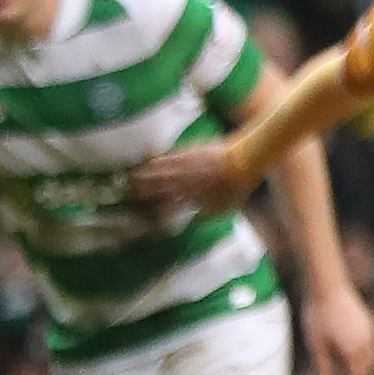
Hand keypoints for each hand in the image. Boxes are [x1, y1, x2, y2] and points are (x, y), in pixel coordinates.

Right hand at [129, 144, 254, 217]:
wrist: (244, 161)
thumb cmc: (236, 188)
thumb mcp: (224, 208)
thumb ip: (205, 215)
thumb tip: (190, 221)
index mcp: (194, 198)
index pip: (168, 206)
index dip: (155, 210)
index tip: (144, 213)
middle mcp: (187, 183)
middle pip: (160, 188)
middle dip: (144, 191)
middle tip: (129, 193)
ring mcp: (187, 167)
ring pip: (162, 172)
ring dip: (146, 175)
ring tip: (132, 177)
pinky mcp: (190, 153)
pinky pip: (170, 157)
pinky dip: (158, 159)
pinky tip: (149, 159)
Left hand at [306, 280, 373, 374]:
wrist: (328, 285)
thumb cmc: (318, 315)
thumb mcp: (316, 344)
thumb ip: (324, 366)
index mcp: (353, 352)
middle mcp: (366, 345)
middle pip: (367, 373)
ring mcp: (370, 333)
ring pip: (372, 361)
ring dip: (364, 374)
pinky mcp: (368, 324)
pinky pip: (371, 349)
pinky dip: (366, 360)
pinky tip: (356, 360)